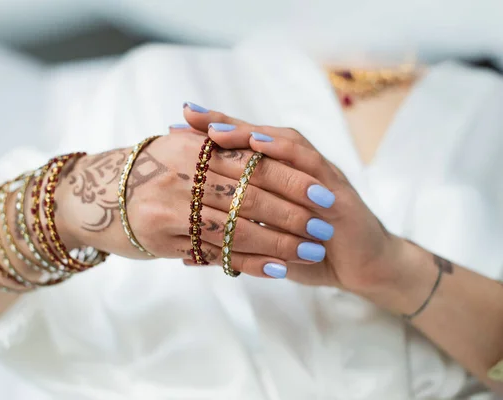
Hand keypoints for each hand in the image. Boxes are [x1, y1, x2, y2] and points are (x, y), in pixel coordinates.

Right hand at [56, 132, 336, 276]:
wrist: (91, 198)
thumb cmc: (144, 171)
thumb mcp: (176, 148)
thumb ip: (214, 143)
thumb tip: (264, 140)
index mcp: (190, 146)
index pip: (252, 162)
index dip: (290, 178)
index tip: (321, 191)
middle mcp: (180, 174)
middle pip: (251, 196)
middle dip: (293, 213)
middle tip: (325, 225)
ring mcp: (170, 208)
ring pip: (238, 228)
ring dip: (279, 242)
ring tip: (310, 250)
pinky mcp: (163, 239)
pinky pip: (215, 253)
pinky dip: (250, 261)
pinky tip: (276, 268)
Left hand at [178, 104, 404, 293]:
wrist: (363, 268)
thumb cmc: (311, 254)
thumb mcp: (267, 248)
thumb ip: (233, 245)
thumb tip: (189, 256)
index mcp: (279, 179)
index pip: (242, 149)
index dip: (211, 136)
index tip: (178, 125)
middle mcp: (297, 170)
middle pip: (257, 137)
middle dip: (221, 123)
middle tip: (189, 112)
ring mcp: (317, 176)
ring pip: (281, 143)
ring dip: (248, 133)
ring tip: (216, 128)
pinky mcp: (337, 189)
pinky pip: (310, 163)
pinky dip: (284, 150)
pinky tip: (258, 143)